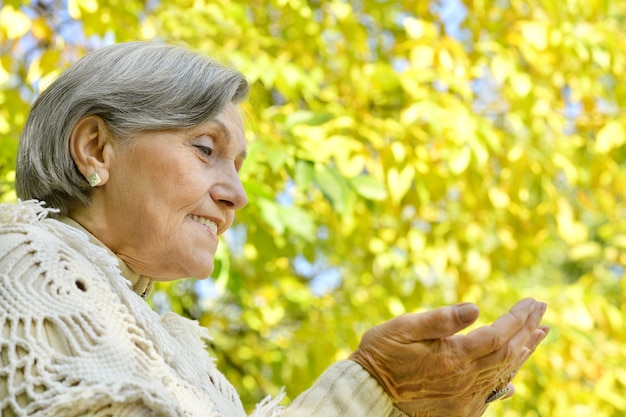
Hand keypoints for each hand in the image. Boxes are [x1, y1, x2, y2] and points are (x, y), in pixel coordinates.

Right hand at [348, 298, 548, 416]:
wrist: (368, 393)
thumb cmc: (381, 353)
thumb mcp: (404, 328)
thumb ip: (440, 320)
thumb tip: (475, 308)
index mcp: (453, 357)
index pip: (498, 335)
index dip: (518, 318)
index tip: (531, 301)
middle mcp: (464, 380)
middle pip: (508, 353)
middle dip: (528, 329)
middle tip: (542, 310)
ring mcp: (464, 398)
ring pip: (503, 373)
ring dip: (524, 352)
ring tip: (540, 334)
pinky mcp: (458, 409)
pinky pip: (490, 393)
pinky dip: (505, 379)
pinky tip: (513, 376)